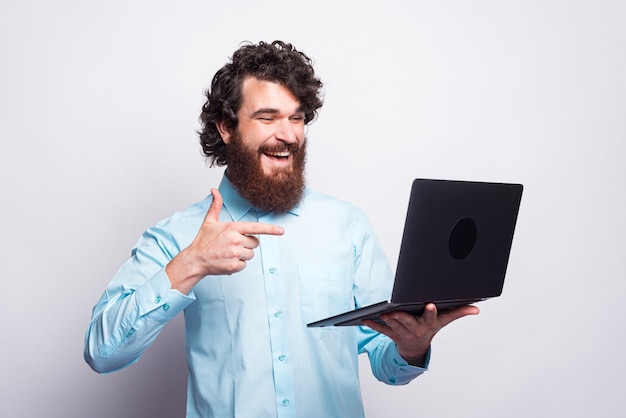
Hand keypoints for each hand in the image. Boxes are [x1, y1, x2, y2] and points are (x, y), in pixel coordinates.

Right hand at [166, 188, 283, 293]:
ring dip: (242, 254)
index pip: (256, 227)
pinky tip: (227, 261)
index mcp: (232, 228)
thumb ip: (215, 205)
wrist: (195, 260)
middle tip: (232, 244)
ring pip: (251, 254)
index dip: (270, 229)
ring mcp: (235, 253)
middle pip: (255, 242)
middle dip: (247, 244)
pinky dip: (237, 264)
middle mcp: (236, 240)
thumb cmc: (203, 240)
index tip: (281, 231)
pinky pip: (245, 264)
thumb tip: (214, 191)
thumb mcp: (209, 221)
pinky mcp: (234, 266)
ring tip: (228, 253)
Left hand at [363, 303, 479, 365]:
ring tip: (382, 313)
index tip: (429, 304)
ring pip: (394, 326)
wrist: (415, 348)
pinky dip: (373, 324)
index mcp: (429, 324)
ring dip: (387, 321)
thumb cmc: (429, 328)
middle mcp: (416, 330)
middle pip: (409, 323)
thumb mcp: (444, 321)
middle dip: (402, 318)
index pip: (431, 317)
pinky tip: (365, 318)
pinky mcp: (391, 334)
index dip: (430, 312)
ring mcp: (402, 333)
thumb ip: (459, 312)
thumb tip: (477, 308)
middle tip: (395, 312)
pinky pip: (381, 330)